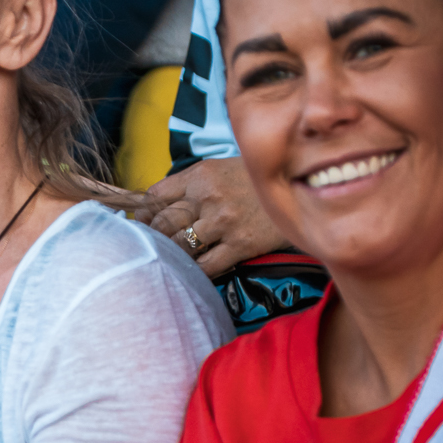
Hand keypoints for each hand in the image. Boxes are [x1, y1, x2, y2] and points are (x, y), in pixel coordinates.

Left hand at [131, 157, 286, 276]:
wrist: (302, 189)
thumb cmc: (251, 181)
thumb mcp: (217, 171)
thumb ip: (186, 186)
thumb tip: (148, 207)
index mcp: (200, 176)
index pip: (154, 197)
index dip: (142, 214)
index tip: (140, 224)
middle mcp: (209, 197)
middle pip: (163, 223)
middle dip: (152, 237)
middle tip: (151, 245)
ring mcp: (225, 222)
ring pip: (180, 246)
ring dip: (172, 255)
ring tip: (171, 258)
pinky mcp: (242, 245)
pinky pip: (206, 266)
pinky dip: (194, 271)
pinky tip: (191, 272)